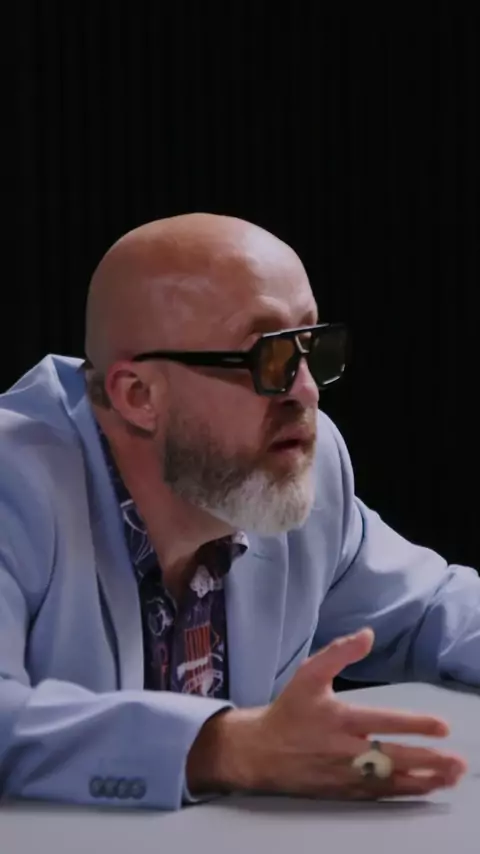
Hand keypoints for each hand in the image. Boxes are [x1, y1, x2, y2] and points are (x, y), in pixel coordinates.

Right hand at [187, 629, 466, 798]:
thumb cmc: (290, 710)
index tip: (441, 727)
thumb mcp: (308, 674)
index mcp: (339, 718)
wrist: (261, 752)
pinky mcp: (344, 791)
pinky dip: (404, 793)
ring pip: (391, 780)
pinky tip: (423, 789)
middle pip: (394, 757)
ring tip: (449, 777)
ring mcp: (346, 774)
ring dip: (423, 780)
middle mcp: (345, 750)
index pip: (383, 722)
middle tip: (456, 762)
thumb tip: (367, 634)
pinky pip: (379, 795)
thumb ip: (339, 652)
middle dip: (428, 761)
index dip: (414, 725)